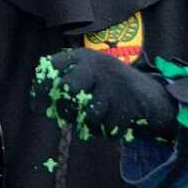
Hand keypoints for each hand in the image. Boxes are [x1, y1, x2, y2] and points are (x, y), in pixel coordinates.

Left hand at [32, 49, 176, 139]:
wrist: (151, 96)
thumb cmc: (108, 89)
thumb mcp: (87, 78)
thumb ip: (64, 86)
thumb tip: (37, 107)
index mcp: (84, 56)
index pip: (53, 65)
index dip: (41, 87)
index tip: (37, 107)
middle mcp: (99, 64)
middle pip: (69, 88)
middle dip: (65, 109)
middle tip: (66, 118)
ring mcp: (116, 83)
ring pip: (89, 112)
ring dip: (90, 123)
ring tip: (99, 118)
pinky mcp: (131, 103)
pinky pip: (107, 127)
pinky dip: (107, 131)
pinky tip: (113, 123)